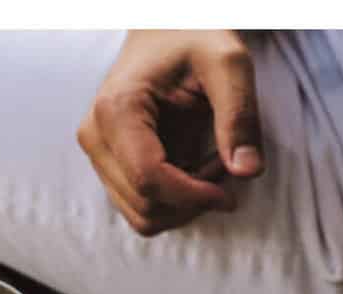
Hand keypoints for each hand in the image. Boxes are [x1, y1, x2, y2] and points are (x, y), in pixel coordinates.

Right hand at [77, 30, 265, 237]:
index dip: (194, 197)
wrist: (167, 29)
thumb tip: (247, 171)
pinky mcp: (110, 164)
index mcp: (116, 110)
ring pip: (142, 214)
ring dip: (185, 203)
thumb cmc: (195, 39)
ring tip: (210, 164)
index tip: (230, 193)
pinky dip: (175, 201)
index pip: (149, 180)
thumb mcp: (228, 64)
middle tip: (224, 162)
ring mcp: (98, 152)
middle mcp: (96, 135)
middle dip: (193, 198)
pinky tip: (195, 167)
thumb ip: (240, 115)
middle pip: (144, 206)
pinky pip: (143, 206)